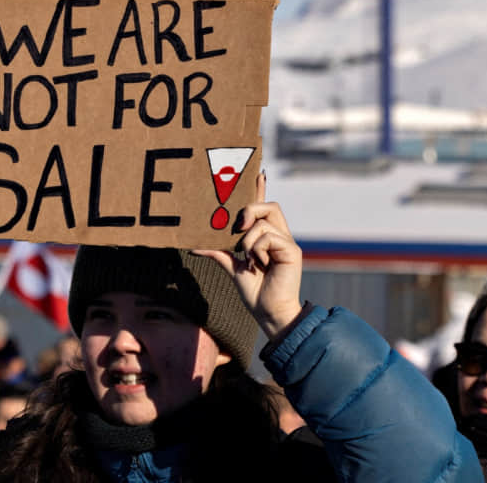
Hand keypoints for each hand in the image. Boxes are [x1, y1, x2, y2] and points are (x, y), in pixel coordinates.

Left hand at [194, 173, 303, 339]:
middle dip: (250, 210)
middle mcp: (280, 236)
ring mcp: (287, 243)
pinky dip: (257, 249)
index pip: (265, 208)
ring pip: (265, 221)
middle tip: (237, 228)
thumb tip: (194, 245)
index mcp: (268, 238)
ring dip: (248, 240)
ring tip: (248, 259)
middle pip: (269, 206)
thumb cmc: (254, 292)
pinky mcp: (292, 251)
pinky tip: (258, 264)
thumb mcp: (232, 268)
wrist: (268, 313)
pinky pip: (268, 236)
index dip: (260, 190)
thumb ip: (219, 252)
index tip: (257, 173)